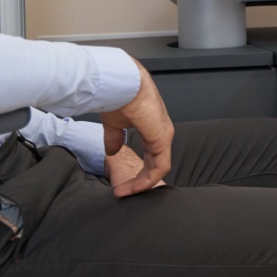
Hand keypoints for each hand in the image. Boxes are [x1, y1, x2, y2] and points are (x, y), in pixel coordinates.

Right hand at [98, 60, 172, 196]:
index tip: (120, 183)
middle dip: (138, 180)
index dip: (137, 171)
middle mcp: (161, 132)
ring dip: (141, 183)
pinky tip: (135, 187)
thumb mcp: (114, 123)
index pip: (150, 155)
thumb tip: (111, 151)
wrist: (120, 84)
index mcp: (151, 127)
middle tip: (122, 191)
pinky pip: (160, 166)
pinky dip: (148, 179)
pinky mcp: (163, 139)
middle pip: (154, 163)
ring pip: (158, 167)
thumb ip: (114, 138)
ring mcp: (164, 135)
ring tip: (124, 192)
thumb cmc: (117, 96)